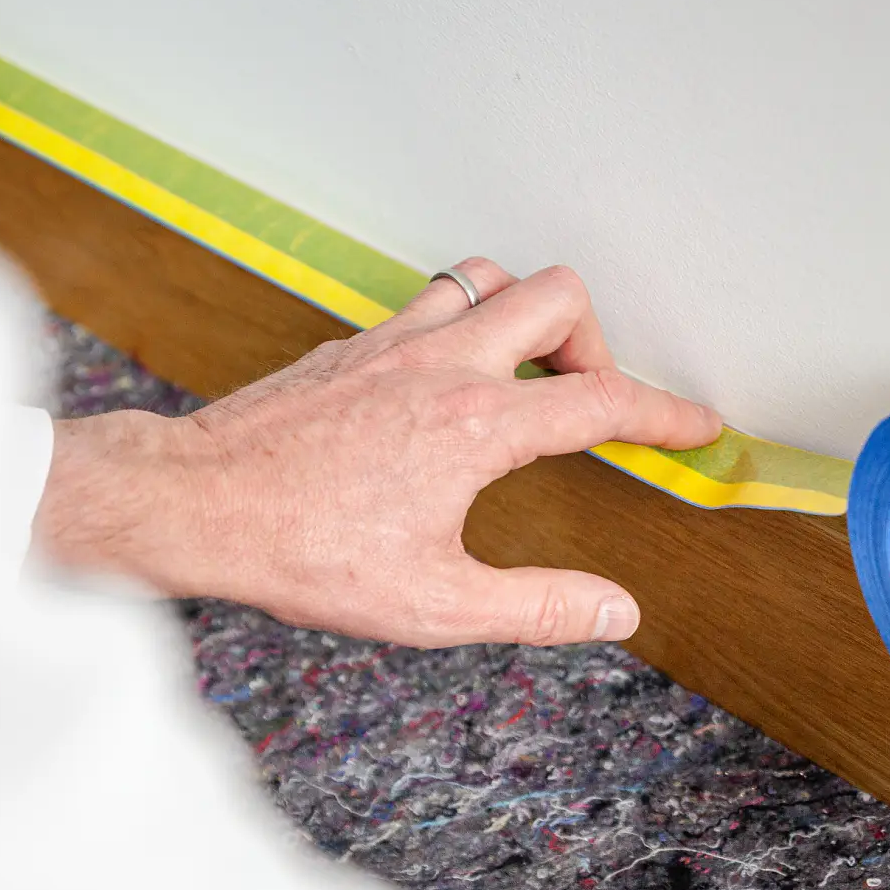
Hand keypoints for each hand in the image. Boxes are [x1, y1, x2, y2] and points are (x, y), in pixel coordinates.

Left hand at [34, 259, 722, 646]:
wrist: (192, 504)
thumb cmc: (301, 553)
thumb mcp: (432, 605)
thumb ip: (537, 607)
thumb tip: (616, 610)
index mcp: (477, 426)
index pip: (601, 402)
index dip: (665, 414)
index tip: (697, 426)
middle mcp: (443, 365)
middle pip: (558, 298)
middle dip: (596, 343)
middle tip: (587, 401)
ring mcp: (394, 344)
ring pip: (492, 278)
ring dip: (526, 316)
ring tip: (526, 378)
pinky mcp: (353, 343)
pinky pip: (434, 299)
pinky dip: (466, 321)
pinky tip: (451, 379)